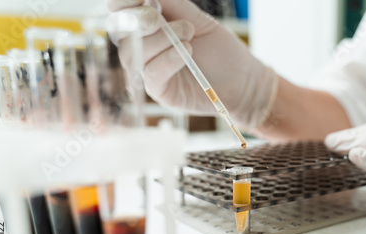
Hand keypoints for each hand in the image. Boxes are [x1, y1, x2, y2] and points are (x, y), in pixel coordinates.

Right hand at [107, 0, 277, 127]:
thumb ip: (172, 4)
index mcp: (149, 31)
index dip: (122, 4)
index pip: (122, 15)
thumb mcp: (197, 20)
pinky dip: (168, 58)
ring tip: (188, 33)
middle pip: (120, 33)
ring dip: (160, 38)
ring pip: (134, 54)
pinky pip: (151, 74)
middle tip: (157, 15)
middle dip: (136, 20)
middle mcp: (144, 51)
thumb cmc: (222, 52)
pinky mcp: (161, 92)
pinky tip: (187, 50)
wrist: (244, 81)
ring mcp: (150, 74)